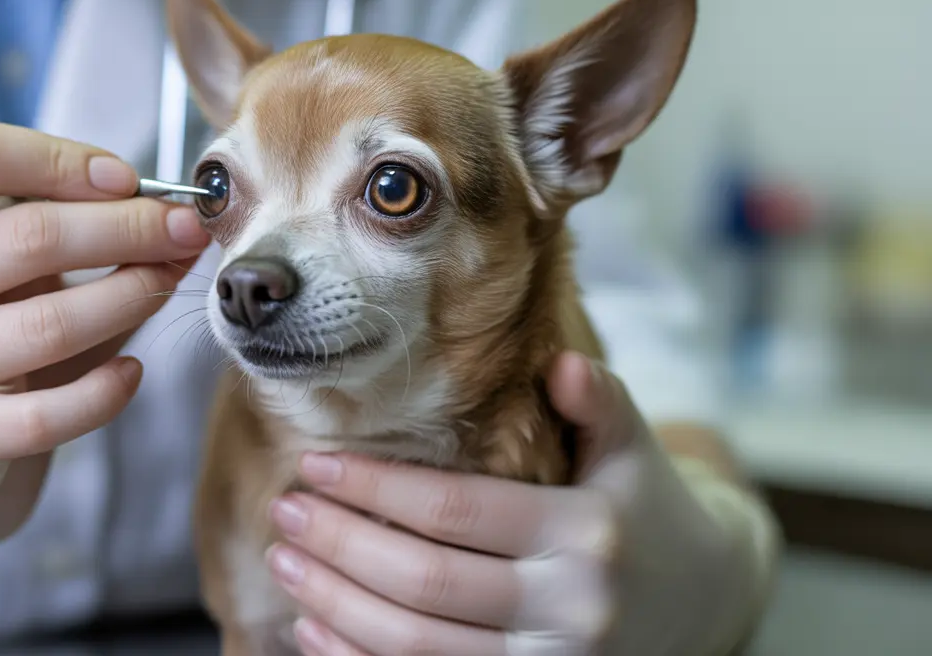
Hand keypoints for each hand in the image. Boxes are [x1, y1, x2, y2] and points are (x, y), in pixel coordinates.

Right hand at [0, 123, 211, 611]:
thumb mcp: (2, 267)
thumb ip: (74, 230)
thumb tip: (176, 217)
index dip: (63, 160)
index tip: (128, 180)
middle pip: (28, 237)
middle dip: (128, 227)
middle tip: (185, 230)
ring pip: (47, 324)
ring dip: (129, 297)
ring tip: (166, 286)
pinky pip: (47, 414)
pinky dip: (104, 391)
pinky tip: (132, 372)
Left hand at [265, 351, 778, 655]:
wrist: (706, 604)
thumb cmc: (647, 513)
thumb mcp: (634, 452)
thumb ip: (600, 404)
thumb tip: (559, 364)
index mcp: (587, 535)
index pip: (457, 511)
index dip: (377, 489)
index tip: (315, 465)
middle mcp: (570, 609)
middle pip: (426, 584)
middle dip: (341, 546)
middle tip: (284, 513)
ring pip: (419, 648)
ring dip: (338, 607)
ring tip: (286, 564)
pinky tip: (315, 630)